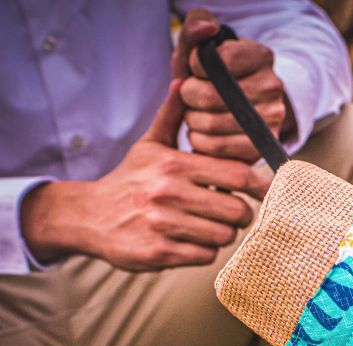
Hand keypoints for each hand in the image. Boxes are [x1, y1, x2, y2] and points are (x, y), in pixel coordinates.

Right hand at [21, 80, 268, 269]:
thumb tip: (185, 81)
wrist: (88, 216)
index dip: (259, 185)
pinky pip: (205, 257)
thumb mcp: (149, 145)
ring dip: (222, 233)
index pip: (238, 175)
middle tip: (233, 212)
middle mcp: (169, 193)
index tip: (263, 191)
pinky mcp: (158, 253)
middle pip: (237, 211)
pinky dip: (204, 251)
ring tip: (209, 225)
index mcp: (174, 164)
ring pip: (224, 236)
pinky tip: (190, 240)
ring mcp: (163, 225)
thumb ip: (172, 117)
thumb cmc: (129, 180)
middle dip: (241, 214)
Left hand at [174, 8, 292, 162]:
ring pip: (210, 123)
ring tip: (196, 114)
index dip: (195, 67)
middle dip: (188, 97)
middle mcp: (273, 87)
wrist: (230, 110)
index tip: (195, 70)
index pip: (217, 61)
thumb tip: (208, 30)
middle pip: (208, 95)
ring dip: (191, 120)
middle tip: (190, 96)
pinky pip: (216, 147)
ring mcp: (271, 120)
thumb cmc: (210, 76)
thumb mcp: (200, 47)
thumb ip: (196, 26)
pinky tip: (202, 133)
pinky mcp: (260, 147)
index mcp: (261, 56)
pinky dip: (200, 141)